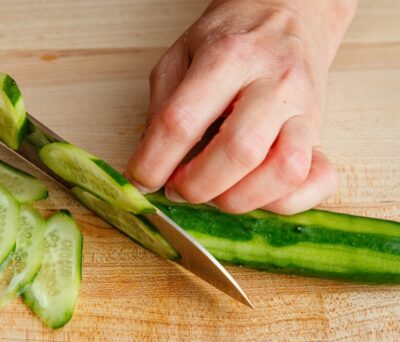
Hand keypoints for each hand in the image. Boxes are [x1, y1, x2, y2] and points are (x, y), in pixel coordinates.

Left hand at [125, 0, 355, 213]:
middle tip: (177, 188)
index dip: (154, 161)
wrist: (288, 13)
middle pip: (239, 151)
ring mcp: (306, 108)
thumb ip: (162, 109)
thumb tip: (149, 165)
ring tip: (214, 192)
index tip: (141, 179)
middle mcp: (274, 83)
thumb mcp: (180, 56)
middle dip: (197, 185)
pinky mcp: (323, 131)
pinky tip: (255, 194)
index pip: (182, 121)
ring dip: (240, 198)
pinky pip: (319, 179)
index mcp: (229, 57)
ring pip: (285, 171)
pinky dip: (286, 201)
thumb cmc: (231, 38)